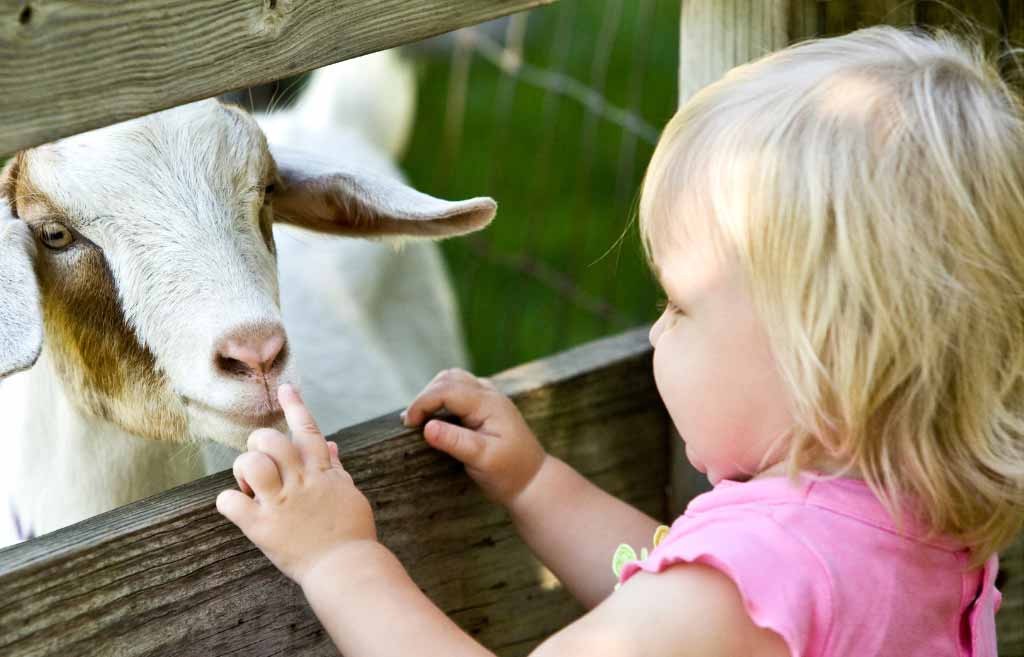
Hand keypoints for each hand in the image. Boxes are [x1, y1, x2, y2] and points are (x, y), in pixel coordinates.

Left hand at [216, 384, 375, 585]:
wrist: (347, 568)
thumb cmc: (351, 533)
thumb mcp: (349, 494)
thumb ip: (335, 469)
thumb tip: (330, 445)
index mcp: (321, 473)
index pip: (307, 430)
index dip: (294, 406)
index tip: (284, 389)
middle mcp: (300, 482)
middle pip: (271, 440)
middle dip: (258, 443)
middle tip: (259, 461)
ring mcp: (281, 503)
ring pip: (250, 463)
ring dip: (243, 469)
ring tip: (249, 485)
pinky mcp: (262, 528)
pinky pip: (230, 502)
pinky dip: (228, 501)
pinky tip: (237, 508)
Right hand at [402, 368, 546, 507]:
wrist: (533, 481)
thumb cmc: (509, 472)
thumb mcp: (482, 460)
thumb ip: (455, 442)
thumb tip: (426, 427)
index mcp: (489, 404)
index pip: (447, 390)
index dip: (422, 403)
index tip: (408, 425)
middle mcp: (489, 394)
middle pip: (448, 378)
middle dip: (425, 396)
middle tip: (411, 424)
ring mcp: (489, 398)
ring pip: (453, 380)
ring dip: (433, 394)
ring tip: (419, 419)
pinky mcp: (486, 406)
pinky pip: (460, 390)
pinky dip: (442, 398)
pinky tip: (433, 417)